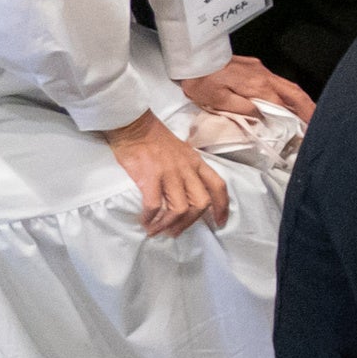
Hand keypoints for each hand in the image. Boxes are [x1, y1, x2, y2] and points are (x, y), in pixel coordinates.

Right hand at [103, 110, 228, 236]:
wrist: (134, 125)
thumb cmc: (155, 139)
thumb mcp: (182, 151)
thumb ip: (188, 168)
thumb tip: (187, 192)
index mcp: (196, 162)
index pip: (218, 186)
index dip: (222, 207)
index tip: (219, 223)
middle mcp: (187, 169)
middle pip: (201, 203)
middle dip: (190, 223)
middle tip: (174, 232)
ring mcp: (169, 172)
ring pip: (180, 208)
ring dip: (168, 225)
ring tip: (156, 230)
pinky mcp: (149, 176)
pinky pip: (155, 205)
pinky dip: (150, 218)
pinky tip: (144, 221)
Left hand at [181, 56, 311, 122]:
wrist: (193, 56)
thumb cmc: (201, 80)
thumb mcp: (217, 100)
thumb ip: (242, 109)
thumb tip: (260, 117)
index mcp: (257, 86)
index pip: (282, 106)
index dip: (294, 120)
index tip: (303, 132)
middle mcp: (264, 76)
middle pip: (294, 93)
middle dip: (308, 107)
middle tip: (317, 121)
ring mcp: (260, 70)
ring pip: (288, 86)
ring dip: (300, 101)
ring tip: (307, 113)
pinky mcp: (254, 67)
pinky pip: (277, 82)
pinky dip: (287, 93)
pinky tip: (285, 100)